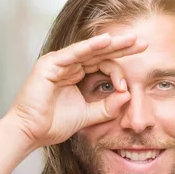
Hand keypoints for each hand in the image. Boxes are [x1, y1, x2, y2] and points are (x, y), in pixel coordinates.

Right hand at [8, 33, 146, 147]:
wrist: (31, 133)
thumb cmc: (53, 124)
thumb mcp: (88, 116)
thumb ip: (108, 107)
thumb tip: (127, 95)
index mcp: (75, 74)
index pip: (102, 64)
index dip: (118, 72)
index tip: (127, 87)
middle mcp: (68, 65)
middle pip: (99, 53)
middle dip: (122, 48)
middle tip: (143, 43)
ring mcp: (58, 63)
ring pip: (89, 50)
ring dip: (111, 44)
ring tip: (130, 40)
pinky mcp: (50, 64)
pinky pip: (74, 53)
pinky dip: (90, 46)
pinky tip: (107, 41)